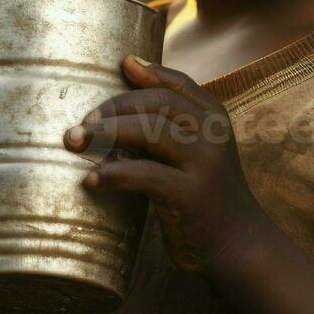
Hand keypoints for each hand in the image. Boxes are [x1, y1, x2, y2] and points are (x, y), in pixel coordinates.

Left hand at [63, 54, 266, 272]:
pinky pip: (146, 175)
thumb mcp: (195, 149)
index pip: (176, 84)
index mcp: (214, 118)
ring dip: (106, 133)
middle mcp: (212, 135)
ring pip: (150, 132)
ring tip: (74, 143)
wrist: (238, 245)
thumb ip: (168, 119)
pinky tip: (91, 180)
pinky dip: (114, 174)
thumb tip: (129, 70)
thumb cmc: (205, 193)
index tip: (117, 68)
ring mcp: (204, 164)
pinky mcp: (190, 196)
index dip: (146, 74)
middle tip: (80, 124)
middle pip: (158, 103)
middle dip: (113, 107)